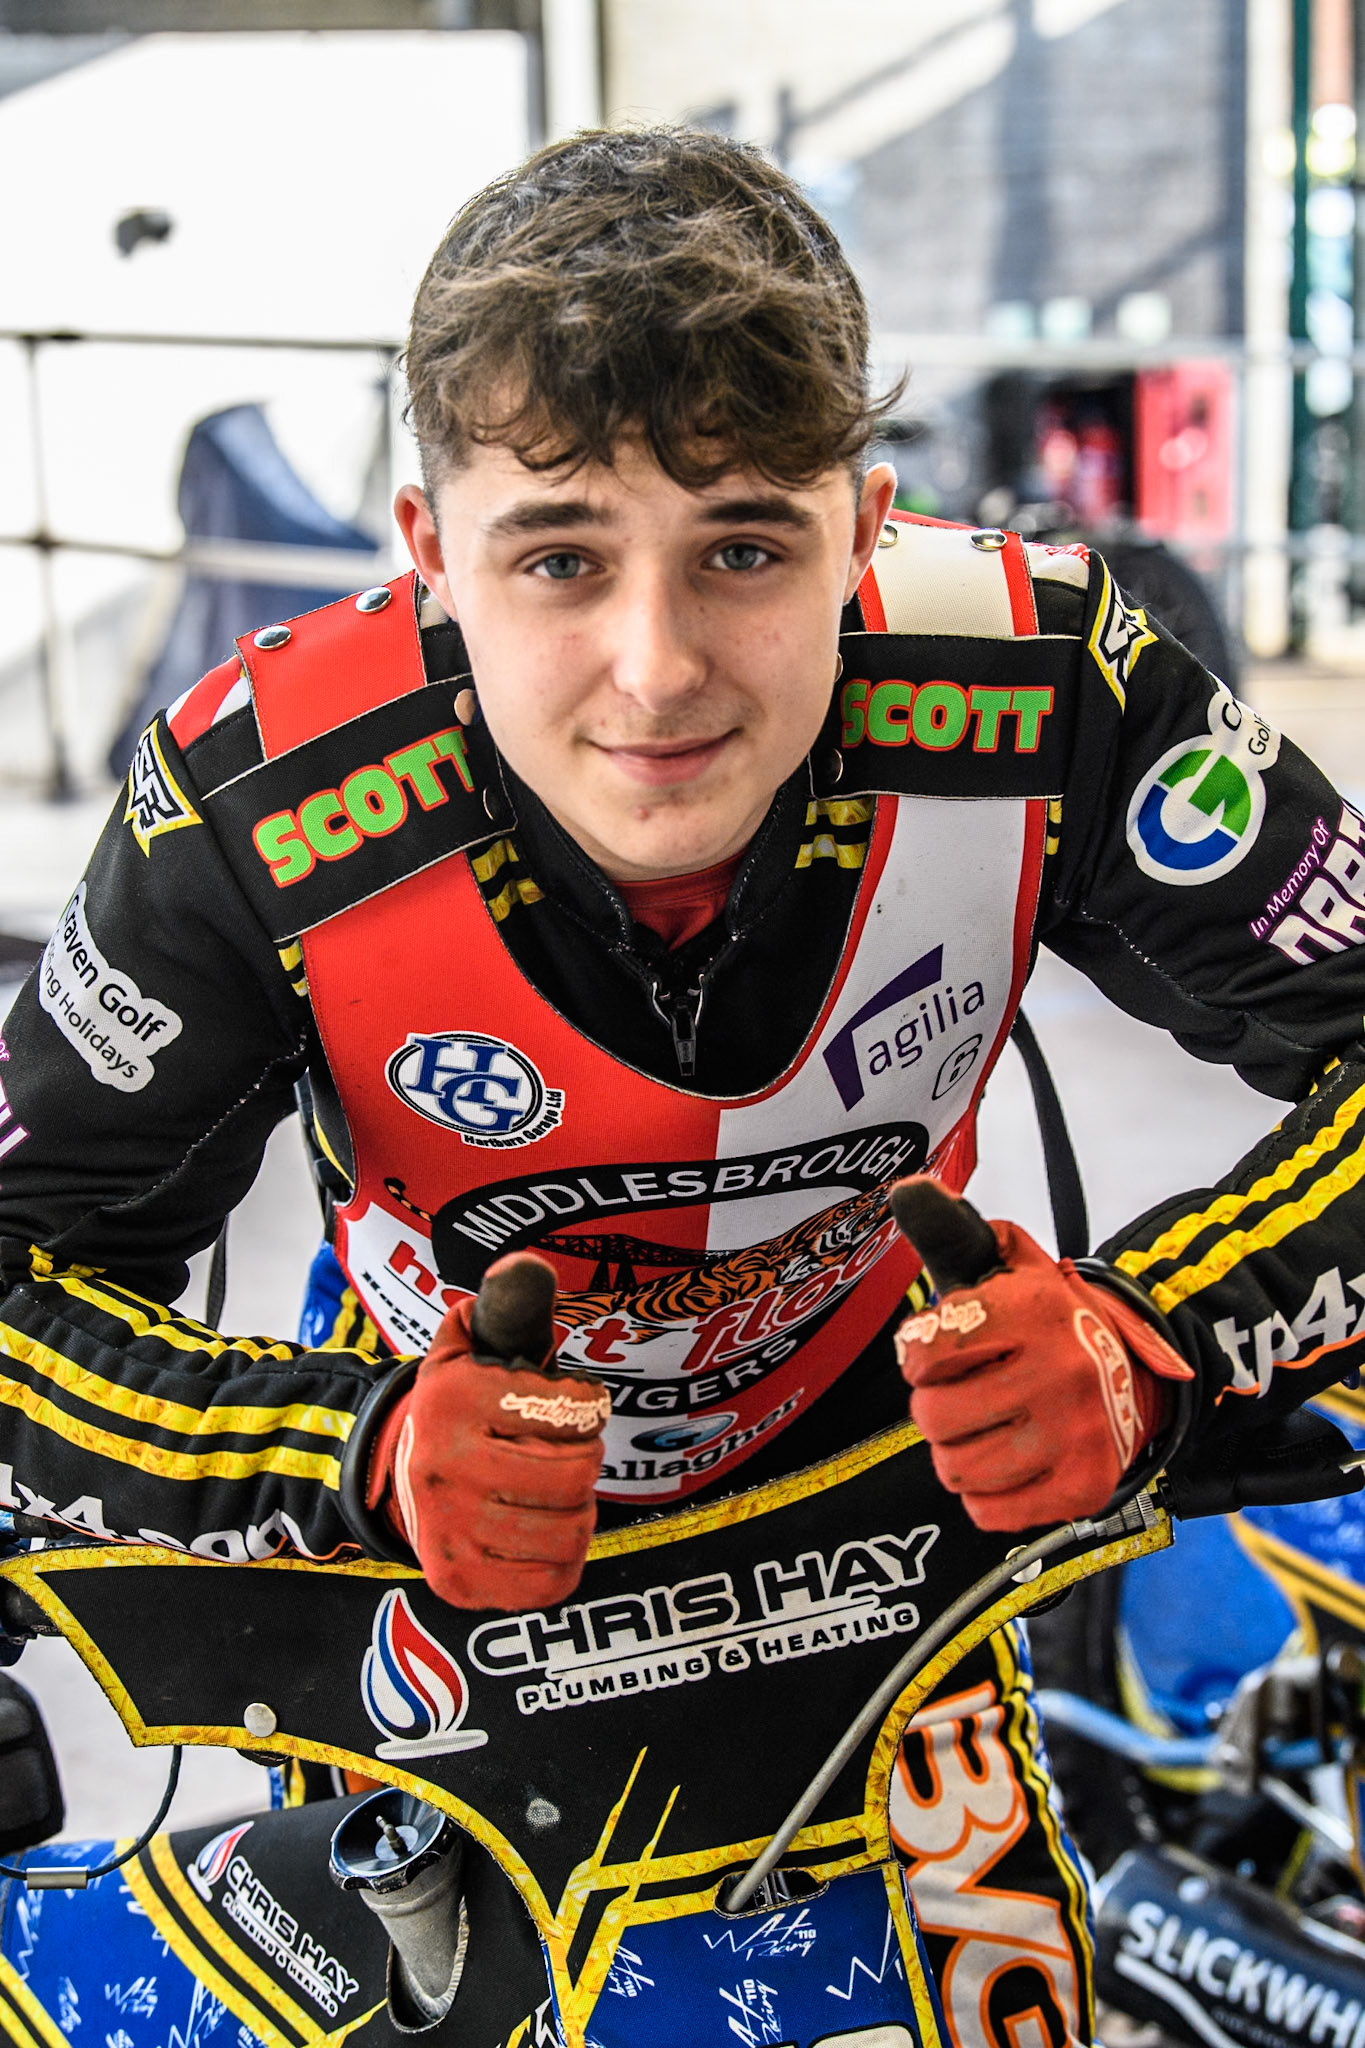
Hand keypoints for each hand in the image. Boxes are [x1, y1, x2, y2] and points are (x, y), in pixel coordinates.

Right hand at [368, 1254, 609, 1608]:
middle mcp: (443, 1466)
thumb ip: (509, 1302)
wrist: (393, 1473)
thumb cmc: (459, 1405)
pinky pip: (553, 1582)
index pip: (575, 1409)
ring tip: (557, 1490)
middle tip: (567, 1450)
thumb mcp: (472, 1342)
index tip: (572, 1403)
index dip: (589, 1405)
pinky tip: (546, 1531)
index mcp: (454, 1398)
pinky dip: (565, 1558)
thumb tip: (527, 1264)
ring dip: (580, 1509)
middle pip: (576, 1474)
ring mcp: (448, 1531)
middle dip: (585, 1458)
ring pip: (571, 1530)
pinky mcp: (458, 1582)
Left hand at [890, 1185, 1191, 1529]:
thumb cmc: (1044, 1322)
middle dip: (935, 1405)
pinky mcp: (1084, 1488)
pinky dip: (985, 1492)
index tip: (938, 1350)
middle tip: (966, 1392)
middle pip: (932, 1417)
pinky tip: (1009, 1459)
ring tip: (987, 1425)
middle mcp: (1063, 1372)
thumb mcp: (1005, 1266)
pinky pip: (985, 1512)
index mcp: (1035, 1310)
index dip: (917, 1354)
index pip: (925, 1348)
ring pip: (954, 1469)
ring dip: (957, 1450)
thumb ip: (950, 1229)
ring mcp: (1077, 1435)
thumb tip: (908, 1189)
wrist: (1135, 1377)